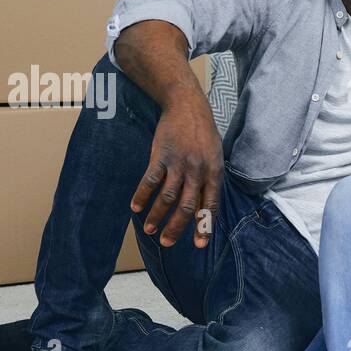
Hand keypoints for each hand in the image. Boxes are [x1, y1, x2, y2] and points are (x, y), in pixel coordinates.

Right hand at [130, 95, 224, 246]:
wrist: (187, 106)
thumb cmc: (203, 135)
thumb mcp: (214, 158)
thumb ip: (209, 183)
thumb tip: (204, 209)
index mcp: (214, 173)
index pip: (210, 206)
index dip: (204, 227)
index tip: (198, 245)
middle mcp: (197, 171)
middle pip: (187, 207)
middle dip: (177, 228)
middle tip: (167, 243)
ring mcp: (179, 164)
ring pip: (167, 197)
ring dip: (157, 216)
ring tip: (150, 231)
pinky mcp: (161, 155)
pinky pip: (150, 180)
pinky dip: (142, 195)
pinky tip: (136, 208)